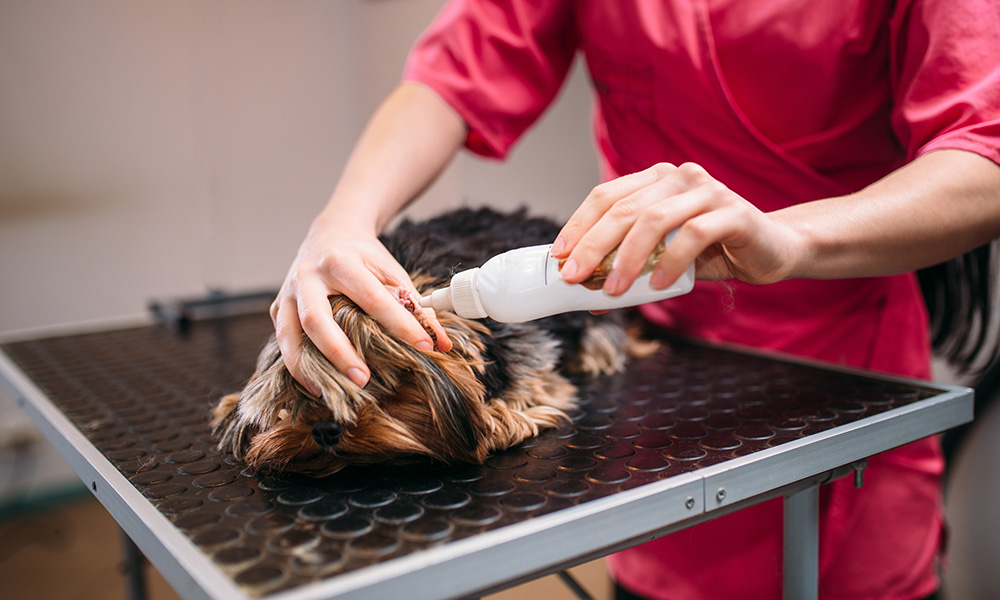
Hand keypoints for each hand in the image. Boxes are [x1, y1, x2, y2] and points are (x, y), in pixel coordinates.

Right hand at [270, 215, 451, 392]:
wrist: (330, 231)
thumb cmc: (365, 256)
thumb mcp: (392, 271)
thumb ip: (417, 306)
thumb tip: (442, 344)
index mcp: (341, 262)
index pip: (373, 298)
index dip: (400, 324)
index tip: (425, 347)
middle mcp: (308, 276)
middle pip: (317, 320)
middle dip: (339, 353)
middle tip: (364, 380)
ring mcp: (288, 293)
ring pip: (289, 335)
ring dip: (307, 368)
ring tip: (329, 393)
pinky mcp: (278, 307)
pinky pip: (283, 340)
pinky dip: (296, 365)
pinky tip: (315, 385)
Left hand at [551, 162, 800, 293]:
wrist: (772, 249)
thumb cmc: (712, 251)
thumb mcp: (663, 257)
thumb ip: (630, 266)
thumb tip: (586, 294)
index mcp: (656, 179)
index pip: (606, 195)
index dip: (579, 225)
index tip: (559, 256)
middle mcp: (679, 176)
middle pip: (623, 208)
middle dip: (593, 245)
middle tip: (575, 276)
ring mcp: (707, 190)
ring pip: (653, 219)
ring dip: (627, 258)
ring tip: (613, 289)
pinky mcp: (733, 211)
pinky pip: (691, 235)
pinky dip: (669, 263)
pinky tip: (657, 286)